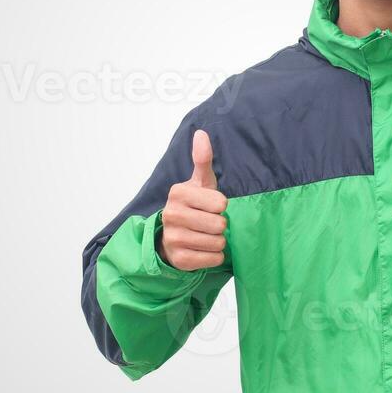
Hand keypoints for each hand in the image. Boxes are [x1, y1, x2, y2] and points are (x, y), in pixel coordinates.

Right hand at [156, 128, 228, 271]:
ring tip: (205, 236)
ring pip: (217, 243)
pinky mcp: (179, 259)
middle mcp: (171, 214)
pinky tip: (202, 249)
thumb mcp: (200, 183)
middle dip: (220, 226)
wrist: (172, 236)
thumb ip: (202, 159)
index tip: (209, 206)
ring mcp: (173, 238)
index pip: (220, 203)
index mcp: (178, 192)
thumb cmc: (194, 206)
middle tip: (208, 223)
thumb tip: (201, 133)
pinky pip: (212, 259)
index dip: (220, 206)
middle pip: (219, 224)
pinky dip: (214, 256)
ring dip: (217, 241)